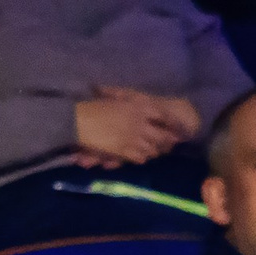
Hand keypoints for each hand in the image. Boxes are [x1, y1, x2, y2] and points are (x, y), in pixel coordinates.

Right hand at [72, 89, 199, 165]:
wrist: (77, 121)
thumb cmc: (91, 105)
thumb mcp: (110, 96)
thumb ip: (124, 97)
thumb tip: (131, 97)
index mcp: (138, 107)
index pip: (164, 115)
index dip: (172, 122)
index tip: (177, 125)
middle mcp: (141, 124)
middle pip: (163, 136)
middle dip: (167, 140)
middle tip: (169, 142)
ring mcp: (135, 139)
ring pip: (153, 149)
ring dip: (154, 149)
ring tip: (153, 149)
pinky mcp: (126, 152)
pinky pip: (141, 158)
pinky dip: (142, 157)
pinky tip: (138, 155)